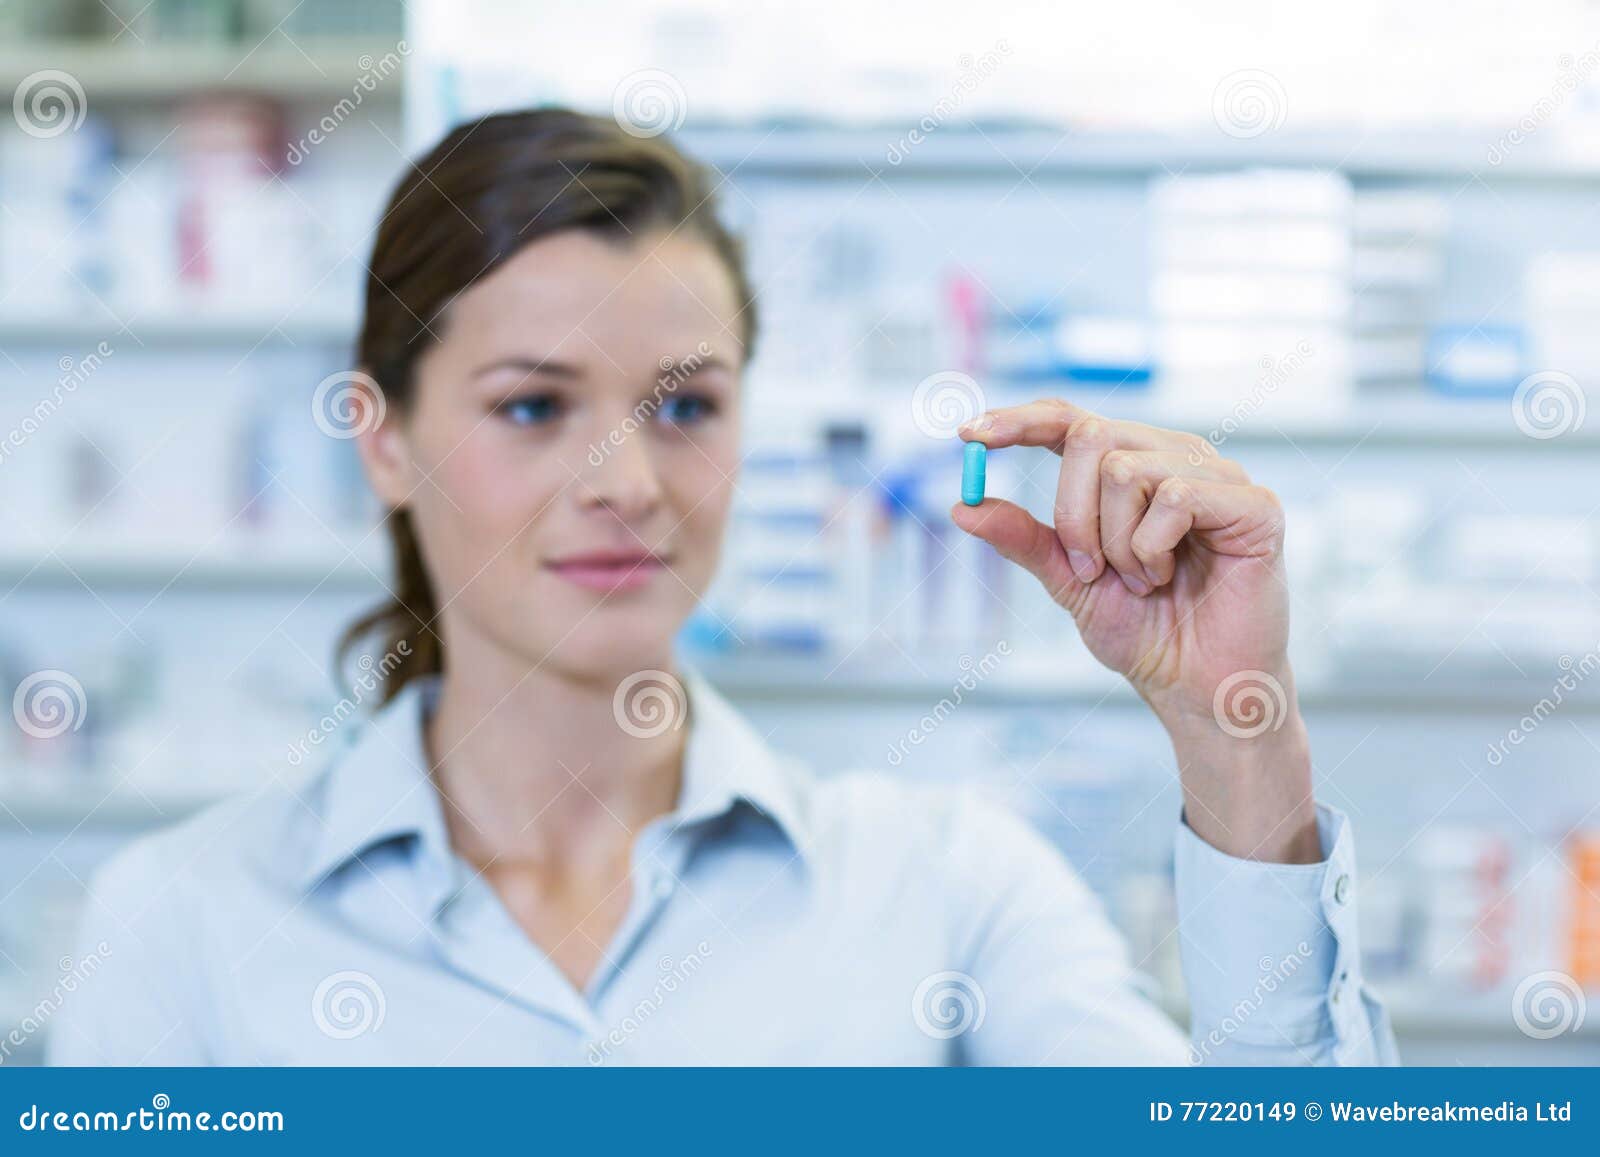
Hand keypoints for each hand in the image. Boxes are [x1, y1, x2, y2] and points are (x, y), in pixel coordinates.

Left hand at [949, 399, 1318, 862]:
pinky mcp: (1254, 504)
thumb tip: (962, 506)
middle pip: (1090, 437)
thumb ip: (1025, 540)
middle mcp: (1174, 457)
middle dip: (1072, 513)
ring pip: (1127, 469)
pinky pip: (1176, 497)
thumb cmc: (1146, 633)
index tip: (968, 436)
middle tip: (1088, 570)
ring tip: (1144, 581)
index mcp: (1130, 466)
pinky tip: (1169, 576)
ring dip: (1116, 542)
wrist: (1197, 689)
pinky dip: (1153, 548)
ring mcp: (1217, 476)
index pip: (1069, 418)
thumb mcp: (1068, 583)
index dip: (1018, 420)